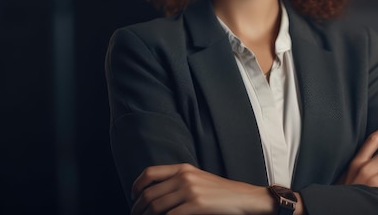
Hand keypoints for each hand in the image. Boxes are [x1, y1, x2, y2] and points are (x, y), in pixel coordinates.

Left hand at [131, 163, 273, 214]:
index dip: (136, 187)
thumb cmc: (221, 193)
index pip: (149, 173)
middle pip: (149, 194)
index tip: (133, 198)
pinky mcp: (196, 205)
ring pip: (155, 207)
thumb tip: (155, 194)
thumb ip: (179, 181)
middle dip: (137, 209)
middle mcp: (184, 177)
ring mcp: (190, 191)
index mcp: (184, 168)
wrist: (245, 198)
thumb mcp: (198, 179)